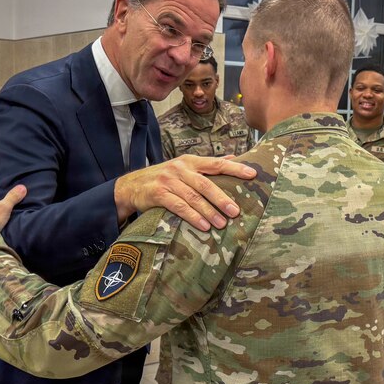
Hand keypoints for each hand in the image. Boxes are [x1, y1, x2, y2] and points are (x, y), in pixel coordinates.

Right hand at [114, 156, 256, 230]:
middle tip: (236, 211)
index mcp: (190, 161)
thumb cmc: (164, 178)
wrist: (131, 186)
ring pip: (193, 197)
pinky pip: (178, 206)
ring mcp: (168, 181)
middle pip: (205, 183)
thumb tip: (233, 157)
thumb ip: (207, 165)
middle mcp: (180, 168)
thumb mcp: (184, 167)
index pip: (216, 163)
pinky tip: (203, 226)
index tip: (252, 175)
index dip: (235, 168)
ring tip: (222, 224)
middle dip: (222, 198)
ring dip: (209, 211)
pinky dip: (192, 217)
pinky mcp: (157, 194)